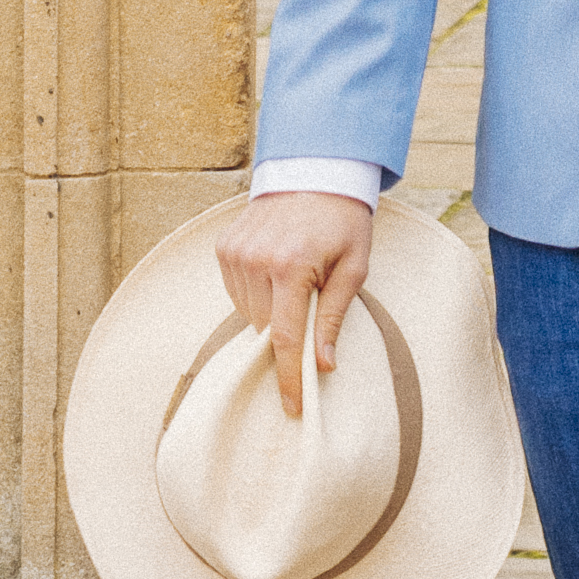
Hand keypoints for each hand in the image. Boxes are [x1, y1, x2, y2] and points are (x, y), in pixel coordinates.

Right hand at [211, 194, 377, 404]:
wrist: (314, 170)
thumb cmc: (342, 222)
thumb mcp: (354, 268)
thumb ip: (333, 317)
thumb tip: (322, 365)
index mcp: (291, 266)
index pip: (283, 338)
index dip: (288, 378)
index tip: (292, 407)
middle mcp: (256, 259)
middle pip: (265, 329)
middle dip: (287, 334)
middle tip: (310, 308)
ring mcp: (235, 251)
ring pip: (248, 313)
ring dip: (270, 313)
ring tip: (294, 281)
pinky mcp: (224, 246)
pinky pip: (236, 291)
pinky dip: (256, 294)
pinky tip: (276, 272)